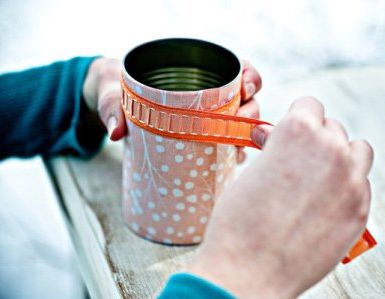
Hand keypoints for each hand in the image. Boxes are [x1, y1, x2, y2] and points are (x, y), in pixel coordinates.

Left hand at [82, 58, 262, 162]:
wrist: (111, 106)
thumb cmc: (117, 90)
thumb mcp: (114, 92)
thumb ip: (113, 107)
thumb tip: (116, 133)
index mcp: (198, 74)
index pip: (239, 71)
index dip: (250, 79)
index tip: (245, 89)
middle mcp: (210, 97)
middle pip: (246, 102)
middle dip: (250, 113)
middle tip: (238, 125)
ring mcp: (209, 119)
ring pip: (240, 126)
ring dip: (244, 137)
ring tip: (236, 151)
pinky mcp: (202, 139)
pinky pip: (226, 146)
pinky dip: (233, 155)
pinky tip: (232, 163)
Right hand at [187, 97, 373, 298]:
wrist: (248, 269)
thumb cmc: (239, 221)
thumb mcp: (251, 169)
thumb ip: (273, 148)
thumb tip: (274, 137)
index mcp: (298, 130)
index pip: (310, 105)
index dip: (298, 119)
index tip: (293, 132)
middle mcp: (331, 148)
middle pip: (333, 128)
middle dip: (317, 140)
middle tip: (300, 160)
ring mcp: (351, 180)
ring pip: (358, 151)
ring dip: (342, 157)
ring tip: (321, 175)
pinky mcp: (360, 210)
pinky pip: (362, 184)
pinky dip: (348, 187)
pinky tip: (326, 204)